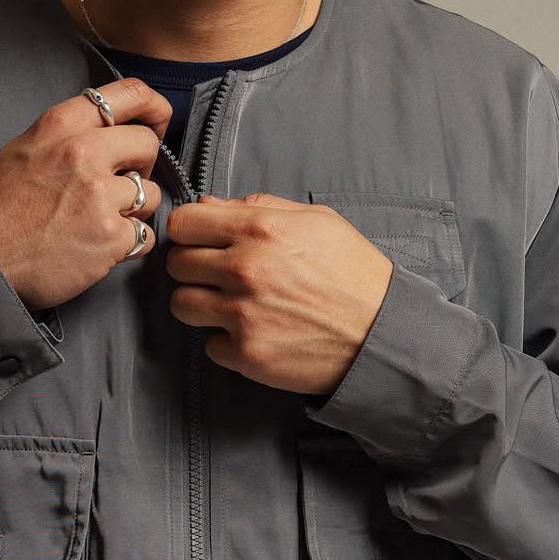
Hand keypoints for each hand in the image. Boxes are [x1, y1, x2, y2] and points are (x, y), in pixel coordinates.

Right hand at [0, 77, 171, 309]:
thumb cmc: (1, 209)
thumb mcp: (24, 149)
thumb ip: (66, 133)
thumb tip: (107, 128)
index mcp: (61, 126)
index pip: (129, 94)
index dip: (153, 108)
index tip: (156, 121)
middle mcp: (83, 154)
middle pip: (148, 145)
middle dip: (141, 166)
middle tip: (119, 185)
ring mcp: (100, 197)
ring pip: (151, 194)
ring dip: (134, 210)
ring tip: (101, 221)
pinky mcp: (111, 237)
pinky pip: (145, 236)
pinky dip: (128, 245)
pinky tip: (100, 246)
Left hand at [164, 192, 395, 395]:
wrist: (381, 334)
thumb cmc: (353, 274)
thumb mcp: (316, 221)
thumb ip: (258, 208)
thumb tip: (209, 206)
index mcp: (259, 229)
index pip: (183, 223)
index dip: (188, 231)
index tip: (199, 241)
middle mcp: (244, 270)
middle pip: (176, 264)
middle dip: (193, 267)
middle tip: (218, 276)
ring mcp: (242, 315)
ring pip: (182, 305)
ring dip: (200, 304)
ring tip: (229, 305)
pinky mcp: (246, 354)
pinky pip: (209, 345)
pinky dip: (226, 342)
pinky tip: (253, 333)